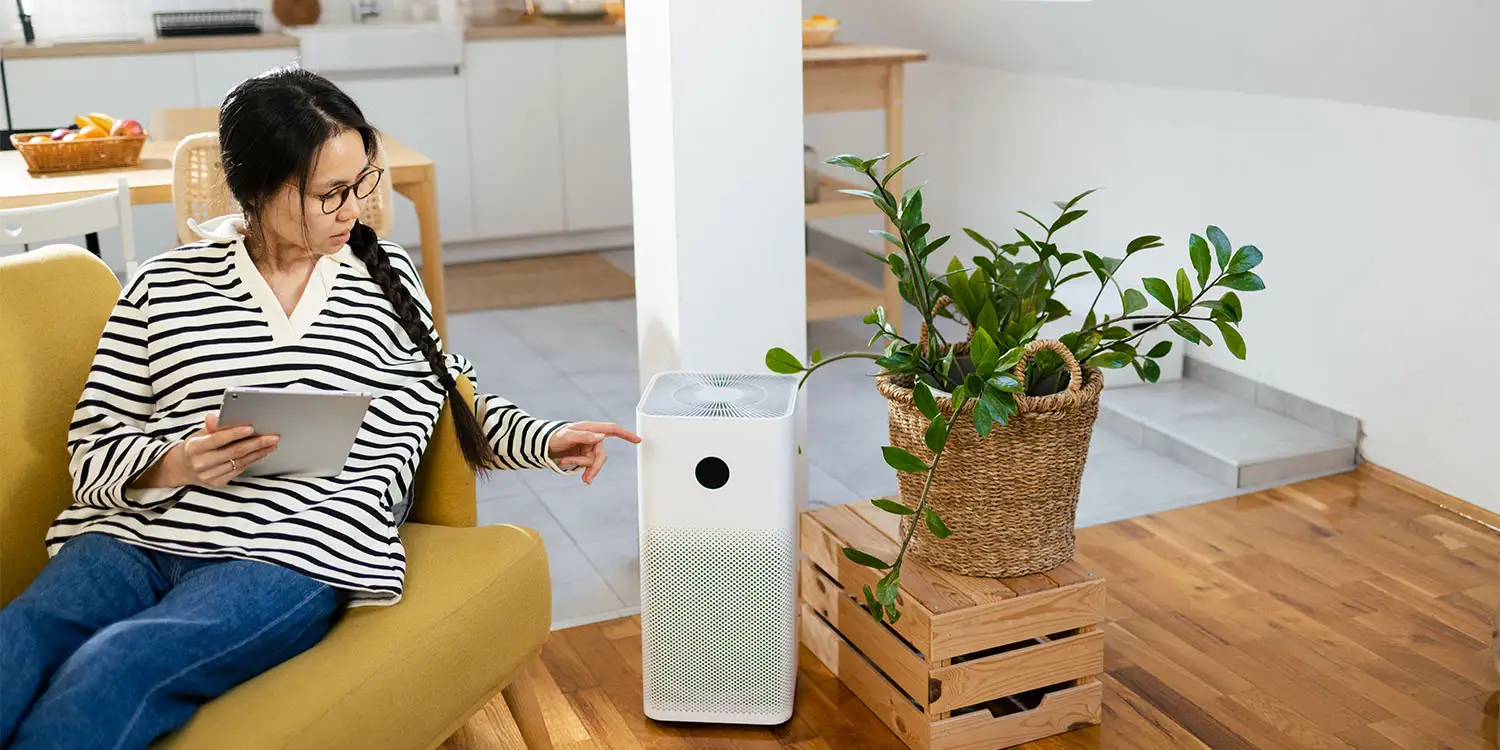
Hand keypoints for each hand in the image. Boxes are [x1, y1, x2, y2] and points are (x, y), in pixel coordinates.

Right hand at [140, 414, 278, 488]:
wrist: (181, 468)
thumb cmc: (194, 447)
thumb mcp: (198, 434)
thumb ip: (211, 427)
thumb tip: (216, 417)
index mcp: (194, 448)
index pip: (218, 439)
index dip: (235, 433)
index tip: (251, 428)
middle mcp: (200, 463)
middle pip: (233, 452)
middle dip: (256, 443)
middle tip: (272, 437)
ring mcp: (208, 476)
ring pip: (239, 462)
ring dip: (258, 453)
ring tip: (271, 444)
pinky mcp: (217, 483)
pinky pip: (238, 471)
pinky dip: (251, 461)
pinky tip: (260, 454)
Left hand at [547, 421, 640, 484]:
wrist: (543, 444)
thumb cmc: (554, 436)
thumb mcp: (567, 435)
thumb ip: (584, 436)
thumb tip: (601, 437)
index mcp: (591, 428)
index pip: (613, 430)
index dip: (626, 434)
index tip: (638, 440)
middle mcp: (592, 437)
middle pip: (602, 454)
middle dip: (594, 467)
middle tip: (586, 480)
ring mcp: (589, 447)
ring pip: (594, 461)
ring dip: (583, 467)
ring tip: (567, 464)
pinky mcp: (584, 455)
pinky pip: (587, 464)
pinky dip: (579, 466)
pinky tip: (568, 464)